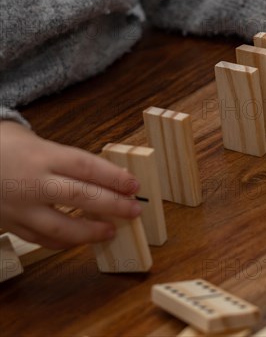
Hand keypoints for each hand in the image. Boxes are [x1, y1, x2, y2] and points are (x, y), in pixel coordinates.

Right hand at [0, 121, 141, 248]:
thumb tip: (107, 174)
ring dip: (91, 231)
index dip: (114, 177)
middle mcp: (32, 182)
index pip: (86, 166)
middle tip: (135, 209)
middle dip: (112, 205)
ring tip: (112, 230)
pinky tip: (81, 240)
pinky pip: (41, 239)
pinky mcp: (9, 223)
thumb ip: (67, 159)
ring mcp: (19, 206)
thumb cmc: (4, 146)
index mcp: (42, 156)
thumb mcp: (36, 142)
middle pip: (80, 196)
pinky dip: (64, 242)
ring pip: (60, 226)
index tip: (134, 185)